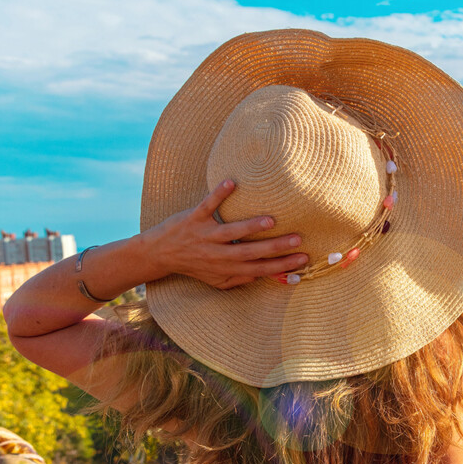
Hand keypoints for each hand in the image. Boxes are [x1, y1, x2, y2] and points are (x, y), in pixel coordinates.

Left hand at [145, 180, 307, 288]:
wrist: (158, 255)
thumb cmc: (193, 266)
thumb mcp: (216, 280)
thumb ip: (240, 279)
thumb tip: (264, 275)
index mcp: (227, 268)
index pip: (260, 268)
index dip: (282, 265)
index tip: (304, 258)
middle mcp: (217, 254)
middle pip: (250, 252)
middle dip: (275, 248)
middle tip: (298, 239)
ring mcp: (205, 235)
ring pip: (230, 232)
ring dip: (250, 226)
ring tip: (270, 221)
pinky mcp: (193, 219)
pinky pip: (206, 206)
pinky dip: (218, 195)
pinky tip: (231, 183)